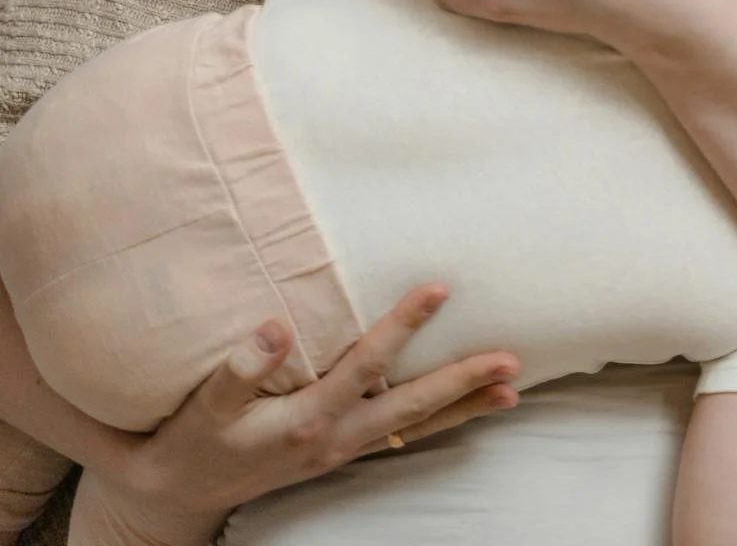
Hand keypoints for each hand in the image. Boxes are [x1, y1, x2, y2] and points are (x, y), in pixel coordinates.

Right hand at [116, 286, 518, 519]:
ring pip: (415, 426)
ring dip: (463, 407)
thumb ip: (240, 368)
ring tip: (510, 391)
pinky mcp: (340, 452)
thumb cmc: (197, 439)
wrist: (183, 492)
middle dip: (463, 382)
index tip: (439, 288)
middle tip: (511, 360)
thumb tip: (276, 326)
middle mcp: (336, 438)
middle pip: (412, 407)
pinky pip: (401, 436)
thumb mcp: (208, 405)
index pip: (369, 364)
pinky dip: (437, 423)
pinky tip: (462, 411)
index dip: (404, 325)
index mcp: (308, 418)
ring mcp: (342, 450)